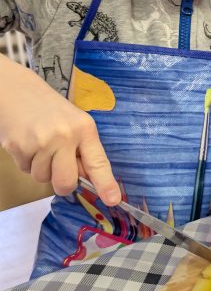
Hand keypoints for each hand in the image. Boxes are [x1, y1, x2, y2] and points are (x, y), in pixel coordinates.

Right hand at [0, 58, 120, 204]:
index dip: (106, 184)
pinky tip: (27, 141)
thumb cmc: (50, 110)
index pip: (98, 162)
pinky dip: (26, 160)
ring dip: (40, 168)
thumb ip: (82, 150)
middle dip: (62, 184)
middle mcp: (65, 136)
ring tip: (39, 144)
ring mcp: (40, 142)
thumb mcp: (74, 123)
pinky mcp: (18, 146)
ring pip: (42, 178)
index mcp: (84, 129)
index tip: (113, 200)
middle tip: (57, 167)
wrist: (16, 90)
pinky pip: (25, 169)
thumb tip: (87, 180)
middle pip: (66, 183)